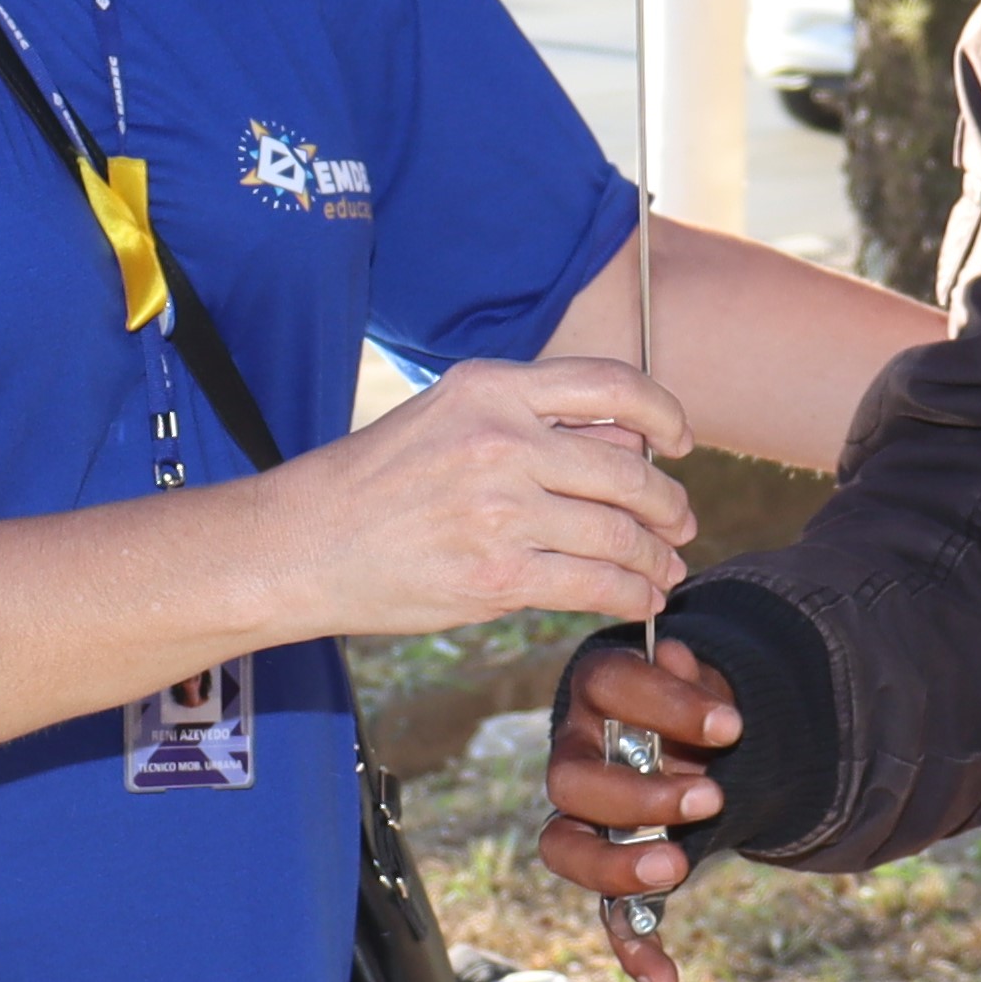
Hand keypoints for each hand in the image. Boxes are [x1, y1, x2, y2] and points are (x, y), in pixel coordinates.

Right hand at [262, 358, 693, 634]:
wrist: (299, 545)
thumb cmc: (372, 484)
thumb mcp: (445, 418)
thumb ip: (530, 422)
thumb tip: (627, 444)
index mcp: (490, 389)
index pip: (610, 384)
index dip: (662, 412)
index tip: (678, 441)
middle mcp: (502, 441)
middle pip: (628, 469)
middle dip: (668, 503)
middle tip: (680, 523)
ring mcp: (501, 510)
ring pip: (619, 533)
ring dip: (658, 557)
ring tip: (666, 569)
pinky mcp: (497, 576)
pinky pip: (594, 584)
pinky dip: (631, 593)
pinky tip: (639, 598)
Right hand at [536, 637, 739, 981]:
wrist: (704, 741)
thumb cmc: (697, 705)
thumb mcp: (706, 685)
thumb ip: (693, 679)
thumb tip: (677, 651)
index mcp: (600, 694)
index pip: (608, 686)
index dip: (664, 703)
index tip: (732, 728)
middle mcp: (576, 754)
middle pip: (570, 780)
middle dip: (639, 795)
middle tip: (711, 797)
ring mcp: (583, 817)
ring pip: (565, 846)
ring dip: (617, 864)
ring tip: (679, 867)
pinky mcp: (608, 869)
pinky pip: (605, 915)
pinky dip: (635, 950)